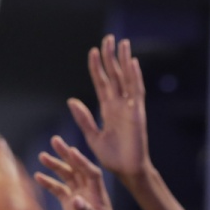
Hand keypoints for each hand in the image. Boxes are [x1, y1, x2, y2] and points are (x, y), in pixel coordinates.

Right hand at [35, 136, 135, 209]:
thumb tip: (76, 200)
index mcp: (98, 197)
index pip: (91, 173)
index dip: (82, 161)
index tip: (70, 150)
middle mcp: (89, 194)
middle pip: (78, 170)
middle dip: (67, 156)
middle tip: (55, 140)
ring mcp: (79, 199)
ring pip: (67, 178)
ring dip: (56, 166)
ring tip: (42, 155)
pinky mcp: (71, 207)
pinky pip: (59, 190)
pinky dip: (49, 183)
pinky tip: (38, 176)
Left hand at [68, 35, 149, 183]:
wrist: (127, 171)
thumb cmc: (112, 158)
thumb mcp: (93, 137)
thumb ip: (84, 118)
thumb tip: (72, 100)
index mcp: (107, 110)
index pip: (101, 82)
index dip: (97, 67)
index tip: (93, 51)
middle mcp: (119, 105)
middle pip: (114, 75)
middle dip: (110, 57)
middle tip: (108, 38)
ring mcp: (129, 107)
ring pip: (126, 78)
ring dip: (123, 60)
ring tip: (122, 43)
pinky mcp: (137, 113)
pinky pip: (136, 91)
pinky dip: (134, 76)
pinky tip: (132, 62)